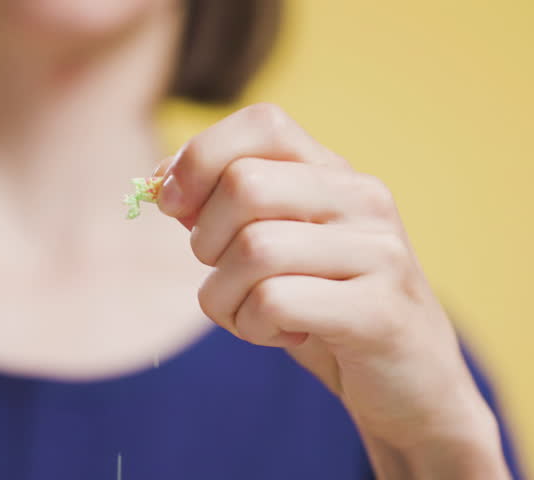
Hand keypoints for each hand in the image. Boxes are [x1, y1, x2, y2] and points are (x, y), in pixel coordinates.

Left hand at [157, 103, 509, 476]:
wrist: (409, 383)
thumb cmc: (323, 307)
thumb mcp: (271, 250)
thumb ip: (220, 211)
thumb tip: (160, 182)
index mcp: (334, 173)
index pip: (263, 122)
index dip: (200, 157)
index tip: (172, 204)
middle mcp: (363, 198)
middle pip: (244, 185)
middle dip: (205, 240)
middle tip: (224, 276)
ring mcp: (378, 252)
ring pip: (253, 249)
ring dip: (224, 296)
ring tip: (250, 315)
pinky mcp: (378, 311)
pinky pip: (275, 302)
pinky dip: (253, 326)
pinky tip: (282, 334)